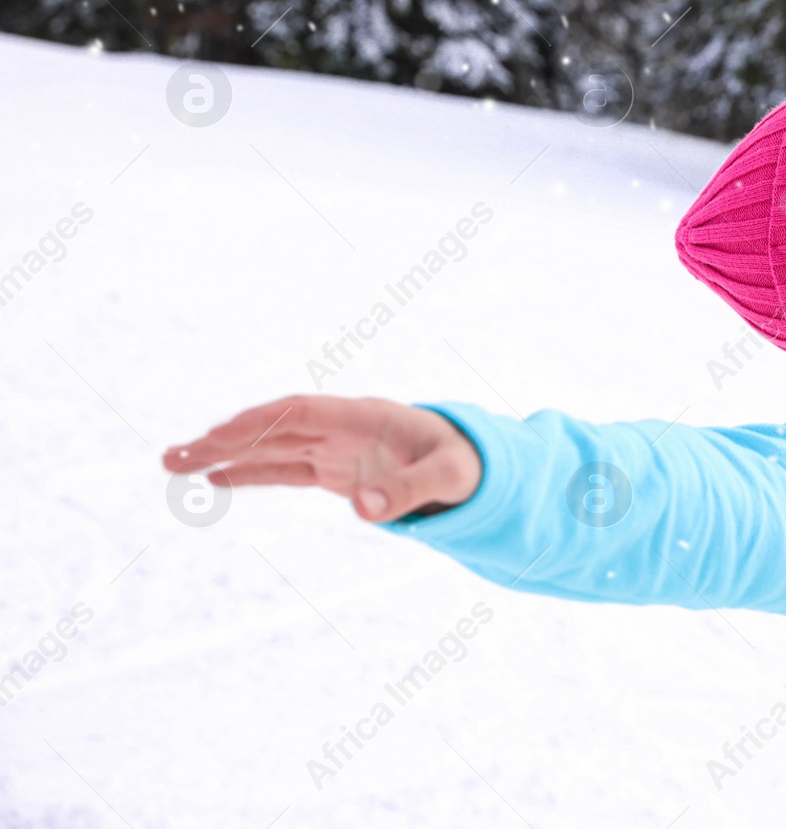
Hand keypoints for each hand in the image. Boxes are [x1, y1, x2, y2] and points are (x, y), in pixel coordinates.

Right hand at [161, 395, 482, 522]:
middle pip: (274, 428)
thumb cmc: (465, 465)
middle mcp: (343, 428)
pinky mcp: (334, 470)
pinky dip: (249, 474)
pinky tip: (212, 480)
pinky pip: (284, 469)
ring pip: (271, 447)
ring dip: (224, 455)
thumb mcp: (448, 479)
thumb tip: (363, 511)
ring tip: (173, 464)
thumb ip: (410, 492)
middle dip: (225, 439)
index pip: (302, 412)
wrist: (474, 466)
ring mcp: (335, 448)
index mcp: (367, 417)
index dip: (262, 421)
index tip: (219, 434)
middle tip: (172, 456)